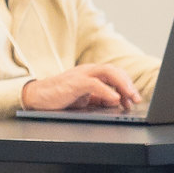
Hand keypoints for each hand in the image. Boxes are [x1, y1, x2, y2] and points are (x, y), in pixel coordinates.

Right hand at [20, 64, 141, 111]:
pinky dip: (107, 91)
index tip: (134, 99)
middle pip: (115, 71)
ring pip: (108, 73)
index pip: (115, 74)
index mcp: (92, 73)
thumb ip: (99, 99)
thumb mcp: (84, 99)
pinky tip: (115, 99)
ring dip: (123, 85)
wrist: (37, 97)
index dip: (127, 85)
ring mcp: (81, 74)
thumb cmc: (59, 97)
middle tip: (137, 98)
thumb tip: (117, 102)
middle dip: (129, 84)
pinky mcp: (74, 82)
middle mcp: (89, 70)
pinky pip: (95, 84)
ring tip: (130, 97)